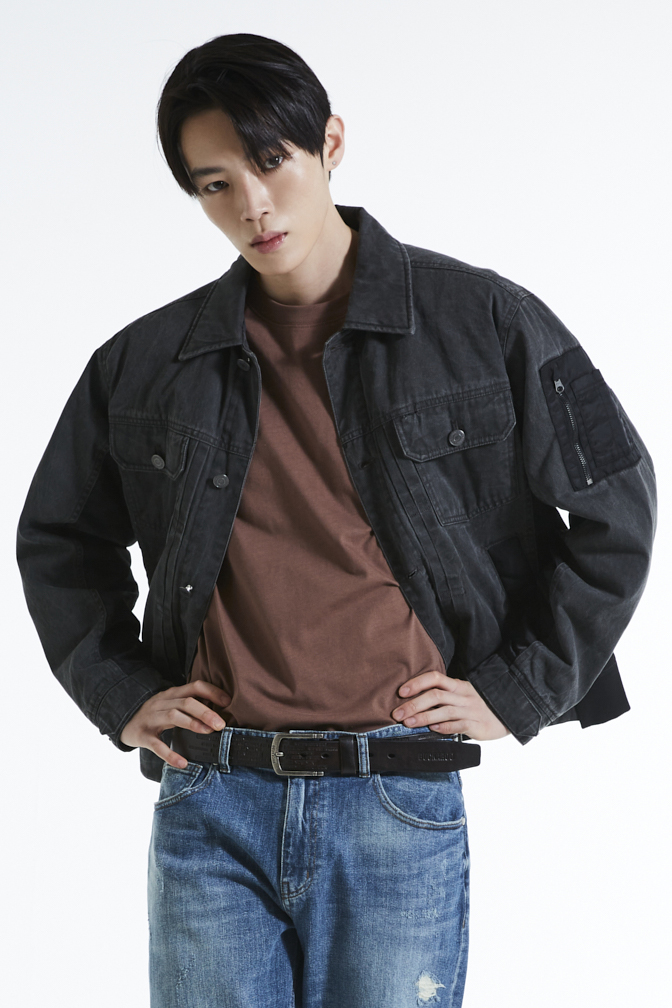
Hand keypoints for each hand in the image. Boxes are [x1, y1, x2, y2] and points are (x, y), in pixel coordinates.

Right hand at [120, 680, 231, 767]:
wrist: (124, 721)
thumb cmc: (156, 714)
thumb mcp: (172, 704)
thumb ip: (191, 705)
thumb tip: (220, 712)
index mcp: (173, 694)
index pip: (195, 686)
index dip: (212, 692)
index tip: (228, 702)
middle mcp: (162, 702)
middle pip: (186, 702)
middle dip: (206, 711)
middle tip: (221, 724)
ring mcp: (151, 718)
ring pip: (173, 716)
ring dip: (193, 723)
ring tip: (208, 732)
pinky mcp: (143, 735)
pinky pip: (157, 745)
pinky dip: (170, 754)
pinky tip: (183, 762)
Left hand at [391, 670, 510, 740]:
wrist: (510, 713)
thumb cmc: (481, 705)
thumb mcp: (463, 695)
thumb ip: (445, 697)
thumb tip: (416, 702)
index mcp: (458, 686)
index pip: (435, 678)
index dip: (417, 683)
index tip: (401, 691)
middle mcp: (463, 696)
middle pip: (435, 695)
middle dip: (413, 704)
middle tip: (397, 713)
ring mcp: (470, 710)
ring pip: (443, 711)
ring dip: (423, 717)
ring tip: (408, 723)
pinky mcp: (477, 725)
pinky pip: (458, 725)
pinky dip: (444, 728)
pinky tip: (432, 730)